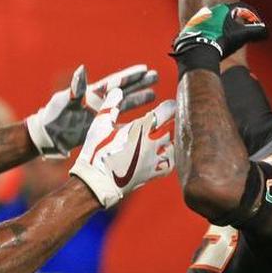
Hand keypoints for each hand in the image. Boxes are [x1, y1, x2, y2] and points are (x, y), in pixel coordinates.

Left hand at [27, 64, 158, 157]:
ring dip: (138, 98)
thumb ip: (76, 87)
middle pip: (124, 90)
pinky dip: (131, 123)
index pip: (115, 82)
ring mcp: (100, 115)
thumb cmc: (54, 115)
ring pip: (124, 104)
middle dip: (140, 83)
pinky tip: (143, 121)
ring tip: (154, 93)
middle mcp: (99, 102)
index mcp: (92, 94)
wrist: (48, 135)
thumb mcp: (64, 100)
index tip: (145, 68)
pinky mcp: (100, 128)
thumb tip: (81, 69)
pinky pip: (119, 124)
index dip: (130, 75)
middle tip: (156, 75)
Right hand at [69, 88, 175, 207]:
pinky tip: (168, 154)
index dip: (170, 107)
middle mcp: (151, 143)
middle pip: (173, 128)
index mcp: (140, 128)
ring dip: (174, 140)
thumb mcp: (100, 125)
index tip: (171, 105)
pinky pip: (170, 165)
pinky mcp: (152, 173)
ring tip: (173, 136)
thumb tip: (116, 90)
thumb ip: (110, 106)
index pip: (165, 112)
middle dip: (174, 122)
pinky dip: (172, 158)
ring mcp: (153, 159)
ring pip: (174, 146)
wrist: (96, 182)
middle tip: (175, 118)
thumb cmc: (96, 151)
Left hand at [171, 2, 267, 75]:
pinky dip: (213, 33)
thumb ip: (257, 32)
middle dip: (239, 21)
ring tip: (229, 38)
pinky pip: (205, 28)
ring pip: (216, 20)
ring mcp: (200, 18)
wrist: (198, 51)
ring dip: (225, 27)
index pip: (243, 7)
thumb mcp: (243, 36)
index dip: (253, 15)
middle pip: (229, 13)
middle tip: (245, 30)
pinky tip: (215, 42)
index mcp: (224, 9)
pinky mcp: (192, 28)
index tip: (256, 24)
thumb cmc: (222, 41)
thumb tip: (266, 32)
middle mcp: (211, 10)